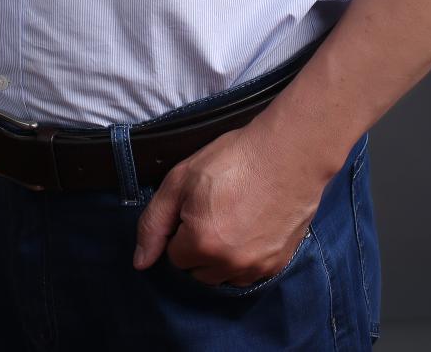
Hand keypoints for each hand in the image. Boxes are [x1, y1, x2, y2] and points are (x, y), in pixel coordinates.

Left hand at [132, 120, 325, 287]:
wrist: (289, 152)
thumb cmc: (235, 159)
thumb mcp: (182, 178)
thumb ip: (154, 222)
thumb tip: (140, 262)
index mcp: (200, 243)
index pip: (174, 255)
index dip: (182, 228)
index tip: (197, 205)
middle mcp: (228, 264)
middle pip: (197, 271)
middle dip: (200, 246)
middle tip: (216, 209)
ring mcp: (255, 268)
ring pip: (222, 276)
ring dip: (221, 256)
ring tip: (234, 218)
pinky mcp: (276, 266)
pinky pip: (248, 274)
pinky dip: (245, 258)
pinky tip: (252, 227)